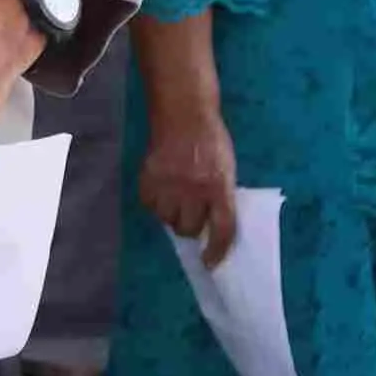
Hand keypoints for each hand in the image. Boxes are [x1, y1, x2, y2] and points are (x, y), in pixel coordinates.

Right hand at [139, 105, 239, 267]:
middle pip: (189, 228)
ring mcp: (170, 182)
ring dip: (171, 215)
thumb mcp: (226, 168)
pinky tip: (160, 192)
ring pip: (166, 218)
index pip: (223, 228)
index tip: (210, 262)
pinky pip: (148, 203)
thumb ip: (220, 195)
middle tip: (191, 217)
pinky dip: (154, 203)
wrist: (184, 112)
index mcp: (220, 186)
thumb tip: (211, 223)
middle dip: (191, 227)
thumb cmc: (211, 141)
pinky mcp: (149, 174)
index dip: (217, 250)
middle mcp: (195, 188)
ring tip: (174, 202)